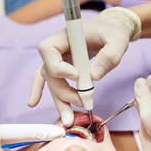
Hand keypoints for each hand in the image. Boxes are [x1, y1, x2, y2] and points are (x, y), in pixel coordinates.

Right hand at [28, 7, 141, 125]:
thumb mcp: (117, 42)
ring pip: (51, 82)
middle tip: (82, 102)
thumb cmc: (113, 33)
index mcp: (65, 35)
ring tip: (68, 119)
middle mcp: (57, 47)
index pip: (49, 50)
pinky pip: (49, 80)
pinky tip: (33, 103)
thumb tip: (93, 78)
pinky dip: (41, 91)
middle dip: (64, 92)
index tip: (78, 77)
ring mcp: (58, 58)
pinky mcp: (62, 68)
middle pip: (50, 72)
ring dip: (59, 101)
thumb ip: (108, 57)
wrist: (112, 31)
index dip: (59, 67)